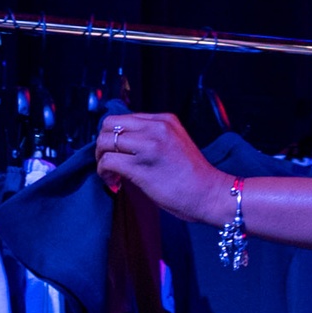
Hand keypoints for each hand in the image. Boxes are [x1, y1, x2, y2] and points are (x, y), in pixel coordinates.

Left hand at [94, 112, 236, 224]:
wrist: (210, 194)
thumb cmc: (193, 177)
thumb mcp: (174, 144)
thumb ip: (151, 138)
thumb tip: (122, 145)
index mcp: (164, 120)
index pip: (124, 118)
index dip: (113, 135)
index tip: (116, 152)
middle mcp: (156, 128)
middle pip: (110, 124)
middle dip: (102, 144)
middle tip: (108, 163)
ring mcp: (148, 145)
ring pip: (105, 141)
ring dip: (101, 159)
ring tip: (110, 174)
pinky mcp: (141, 166)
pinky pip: (108, 161)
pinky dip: (104, 172)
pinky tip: (114, 183)